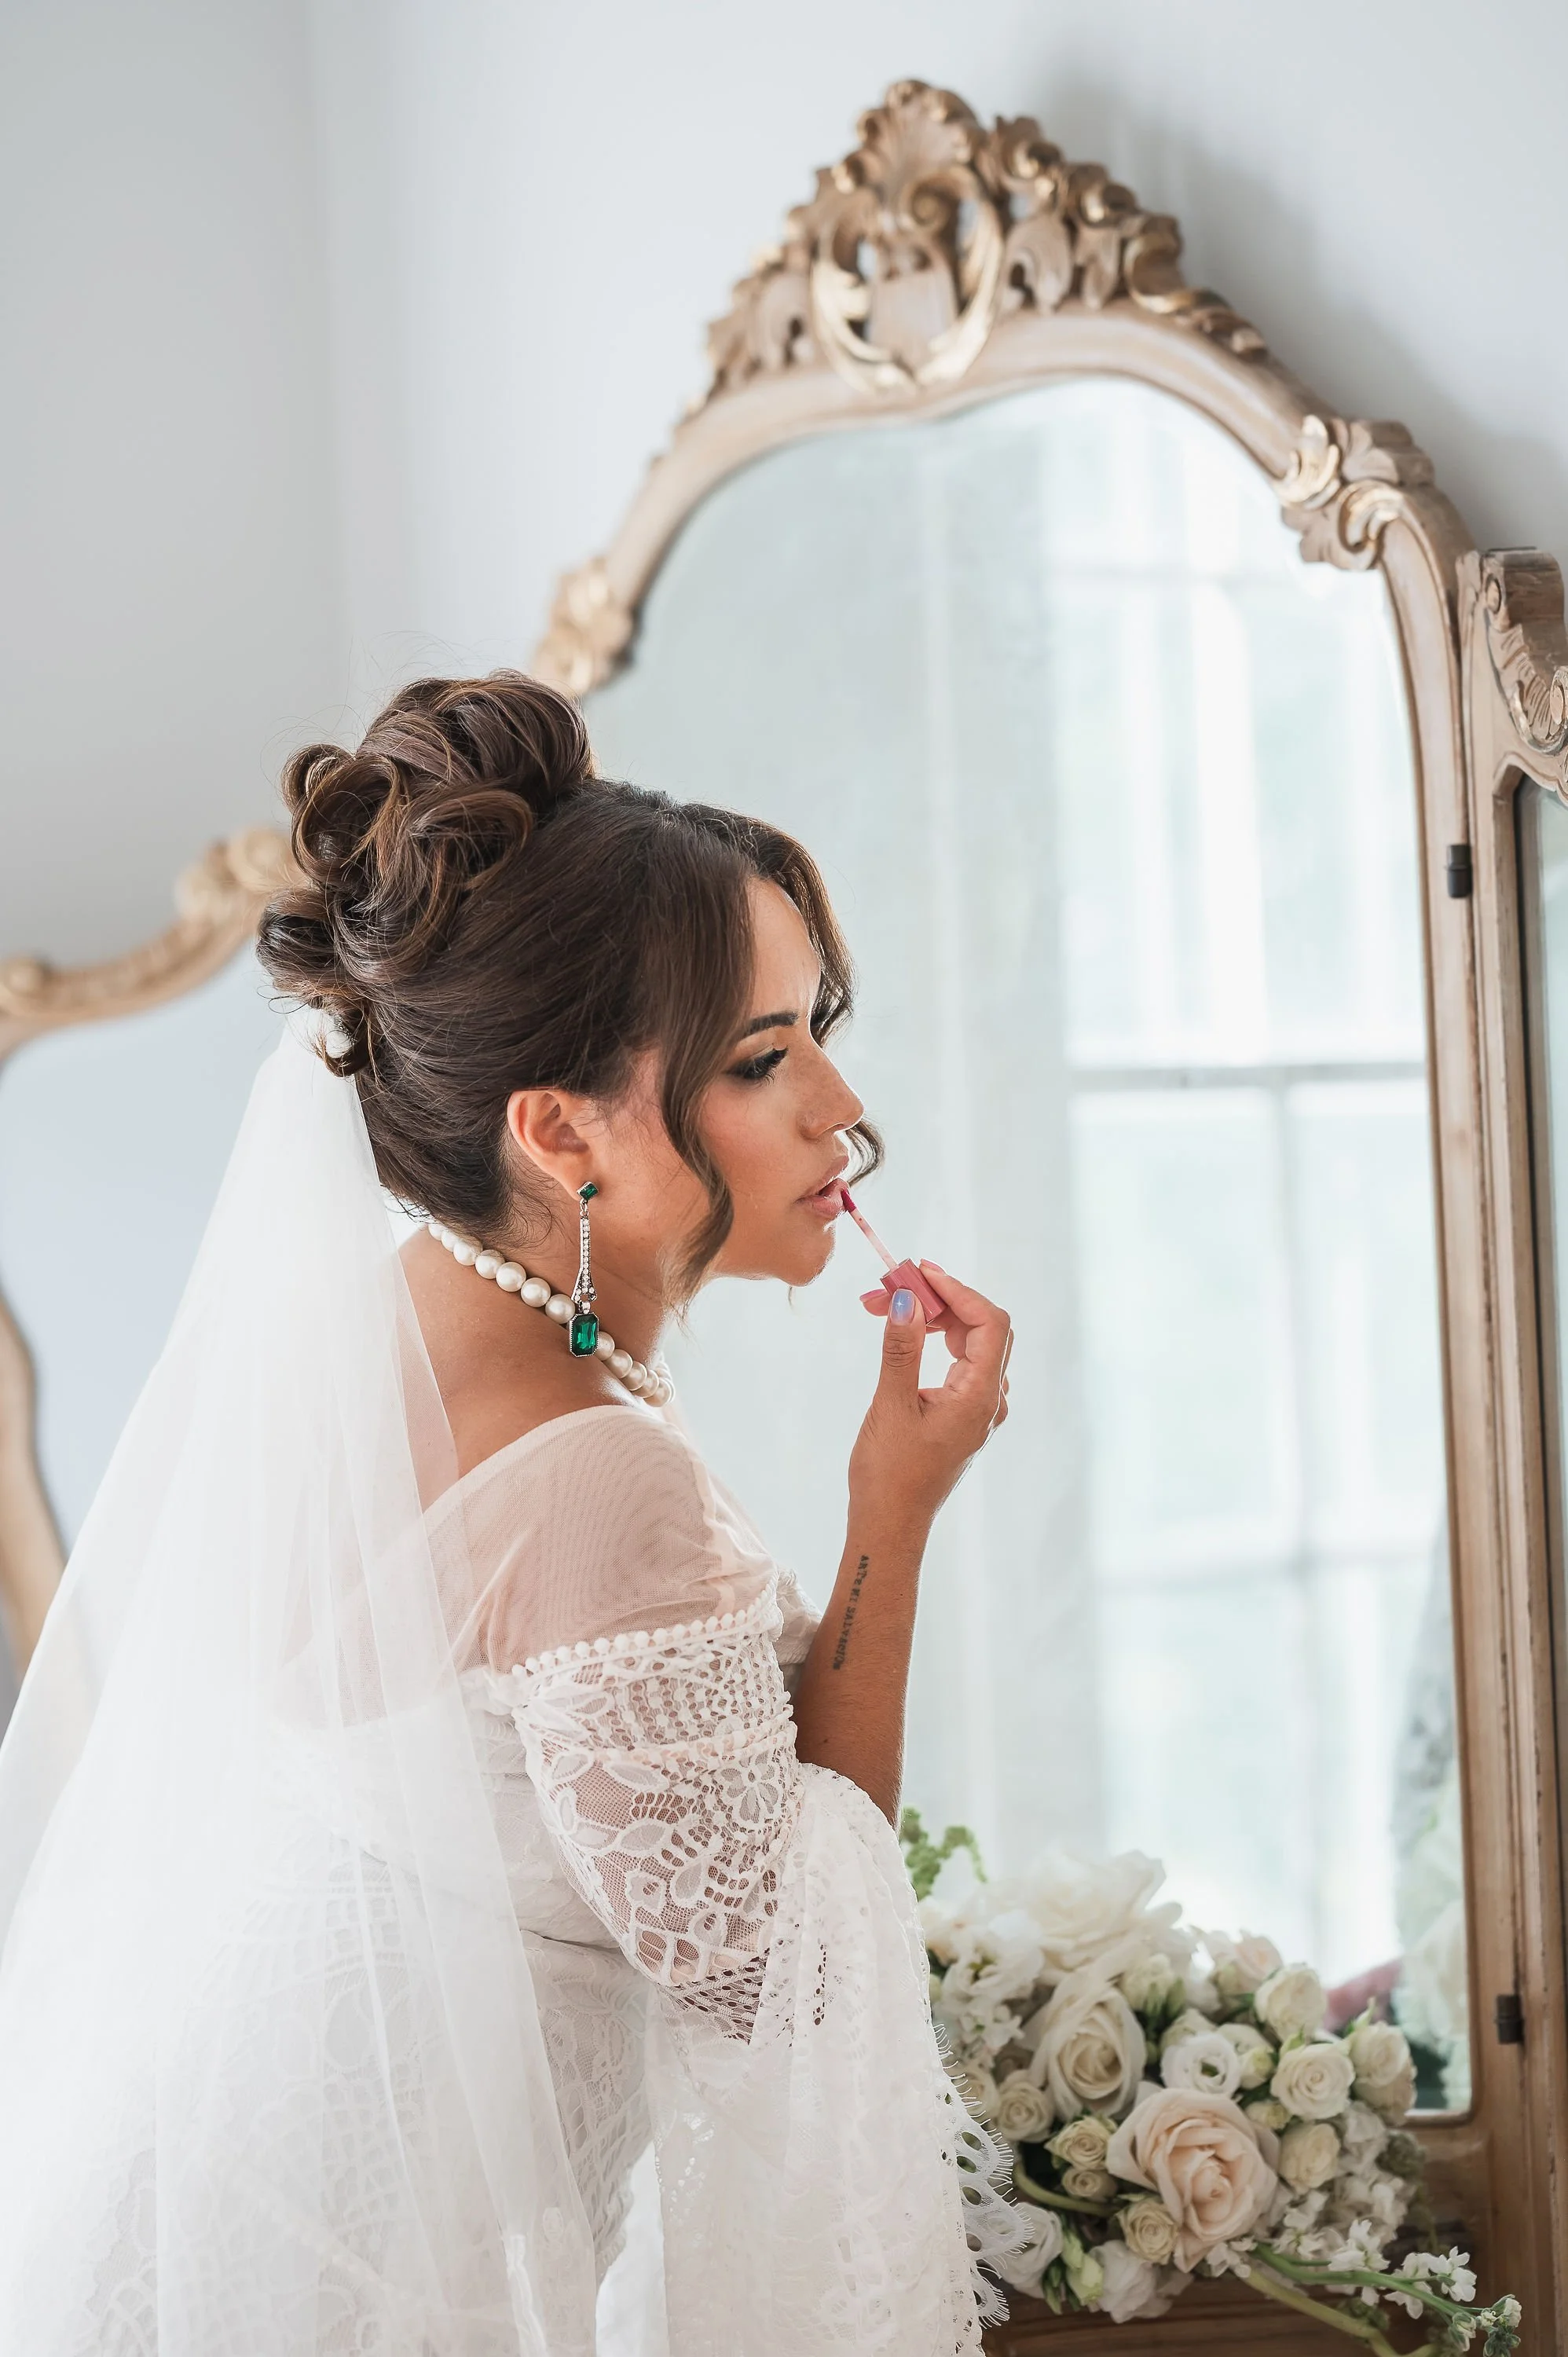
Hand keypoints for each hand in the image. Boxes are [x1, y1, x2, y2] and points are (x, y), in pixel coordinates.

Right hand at [850, 1263, 1011, 1527]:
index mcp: (979, 1398)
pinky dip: (937, 1343)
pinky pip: (963, 1365)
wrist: (890, 1525)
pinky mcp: (964, 1418)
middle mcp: (989, 1402)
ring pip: (972, 1346)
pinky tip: (908, 1339)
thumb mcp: (891, 1406)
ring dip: (936, 1321)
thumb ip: (902, 1350)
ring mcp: (979, 1411)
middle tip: (893, 1290)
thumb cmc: (890, 1474)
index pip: (989, 1323)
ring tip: (889, 1309)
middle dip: (942, 1302)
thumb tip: (908, 1300)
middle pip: (983, 1330)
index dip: (959, 1291)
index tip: (921, 1273)